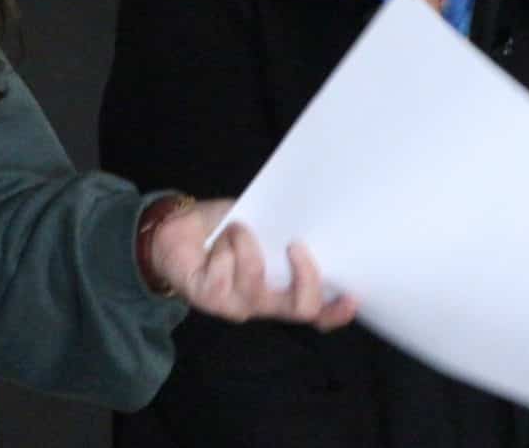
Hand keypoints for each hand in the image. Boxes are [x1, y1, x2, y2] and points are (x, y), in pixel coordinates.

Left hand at [145, 198, 358, 329]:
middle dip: (306, 278)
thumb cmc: (224, 228)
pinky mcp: (211, 300)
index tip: (353, 295)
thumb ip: (285, 228)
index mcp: (281, 289)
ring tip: (238, 228)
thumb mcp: (261, 223)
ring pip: (258, 283)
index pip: (316, 311)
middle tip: (296, 246)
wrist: (175, 230)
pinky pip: (227, 273)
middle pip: (300, 309)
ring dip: (249, 244)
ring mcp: (237, 305)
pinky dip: (226, 246)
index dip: (337, 311)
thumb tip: (313, 217)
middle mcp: (263, 303)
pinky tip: (218, 240)